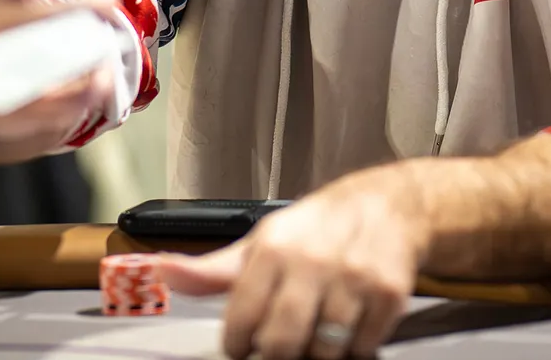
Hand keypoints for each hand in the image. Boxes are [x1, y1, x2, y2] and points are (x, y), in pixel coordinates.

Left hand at [156, 167, 431, 358]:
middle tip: (282, 342)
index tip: (245, 342)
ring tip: (316, 330)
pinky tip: (347, 325)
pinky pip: (361, 349)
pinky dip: (352, 348)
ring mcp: (354, 278)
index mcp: (274, 248)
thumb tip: (161, 273)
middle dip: (277, 353)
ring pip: (323, 352)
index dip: (238, 343)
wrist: (390, 205)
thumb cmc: (317, 228)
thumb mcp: (262, 241)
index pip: (241, 322)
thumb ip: (212, 270)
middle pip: (281, 344)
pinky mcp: (389, 295)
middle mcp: (314, 261)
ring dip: (316, 352)